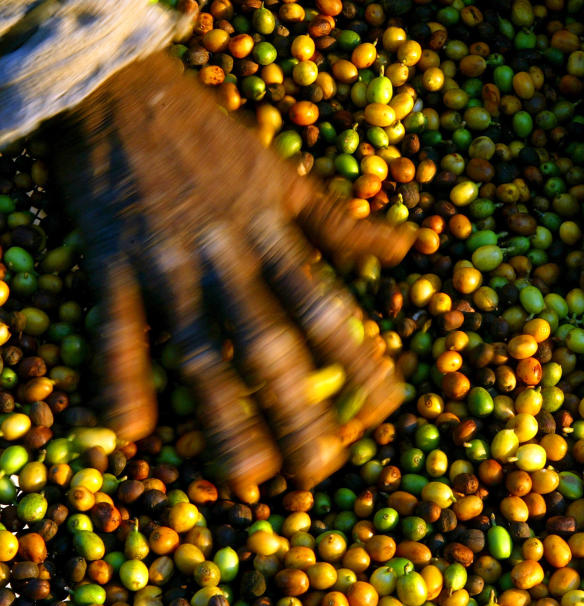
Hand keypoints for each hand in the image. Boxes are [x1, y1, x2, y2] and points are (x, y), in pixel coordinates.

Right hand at [47, 51, 414, 489]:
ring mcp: (168, 263)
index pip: (325, 305)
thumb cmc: (216, 140)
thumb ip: (343, 222)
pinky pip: (117, 327)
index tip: (386, 404)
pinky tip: (132, 429)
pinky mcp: (113, 264)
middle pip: (267, 341)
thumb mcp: (288, 174)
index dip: (357, 356)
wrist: (125, 93)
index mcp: (274, 234)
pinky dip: (119, 375)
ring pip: (198, 348)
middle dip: (296, 407)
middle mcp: (227, 255)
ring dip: (222, 414)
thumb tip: (410, 245)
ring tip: (247, 474)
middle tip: (320, 468)